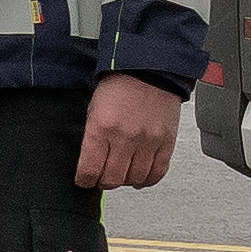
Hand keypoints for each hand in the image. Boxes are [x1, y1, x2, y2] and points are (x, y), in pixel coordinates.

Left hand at [74, 74, 180, 191]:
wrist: (150, 69)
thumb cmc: (120, 85)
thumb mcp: (94, 108)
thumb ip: (92, 137)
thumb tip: (89, 162)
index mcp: (102, 127)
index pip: (89, 170)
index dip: (84, 180)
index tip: (84, 180)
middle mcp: (126, 137)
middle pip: (112, 179)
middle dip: (103, 182)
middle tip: (101, 177)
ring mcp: (148, 142)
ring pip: (135, 179)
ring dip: (125, 181)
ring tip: (121, 174)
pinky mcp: (166, 143)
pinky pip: (157, 173)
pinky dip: (147, 180)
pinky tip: (140, 176)